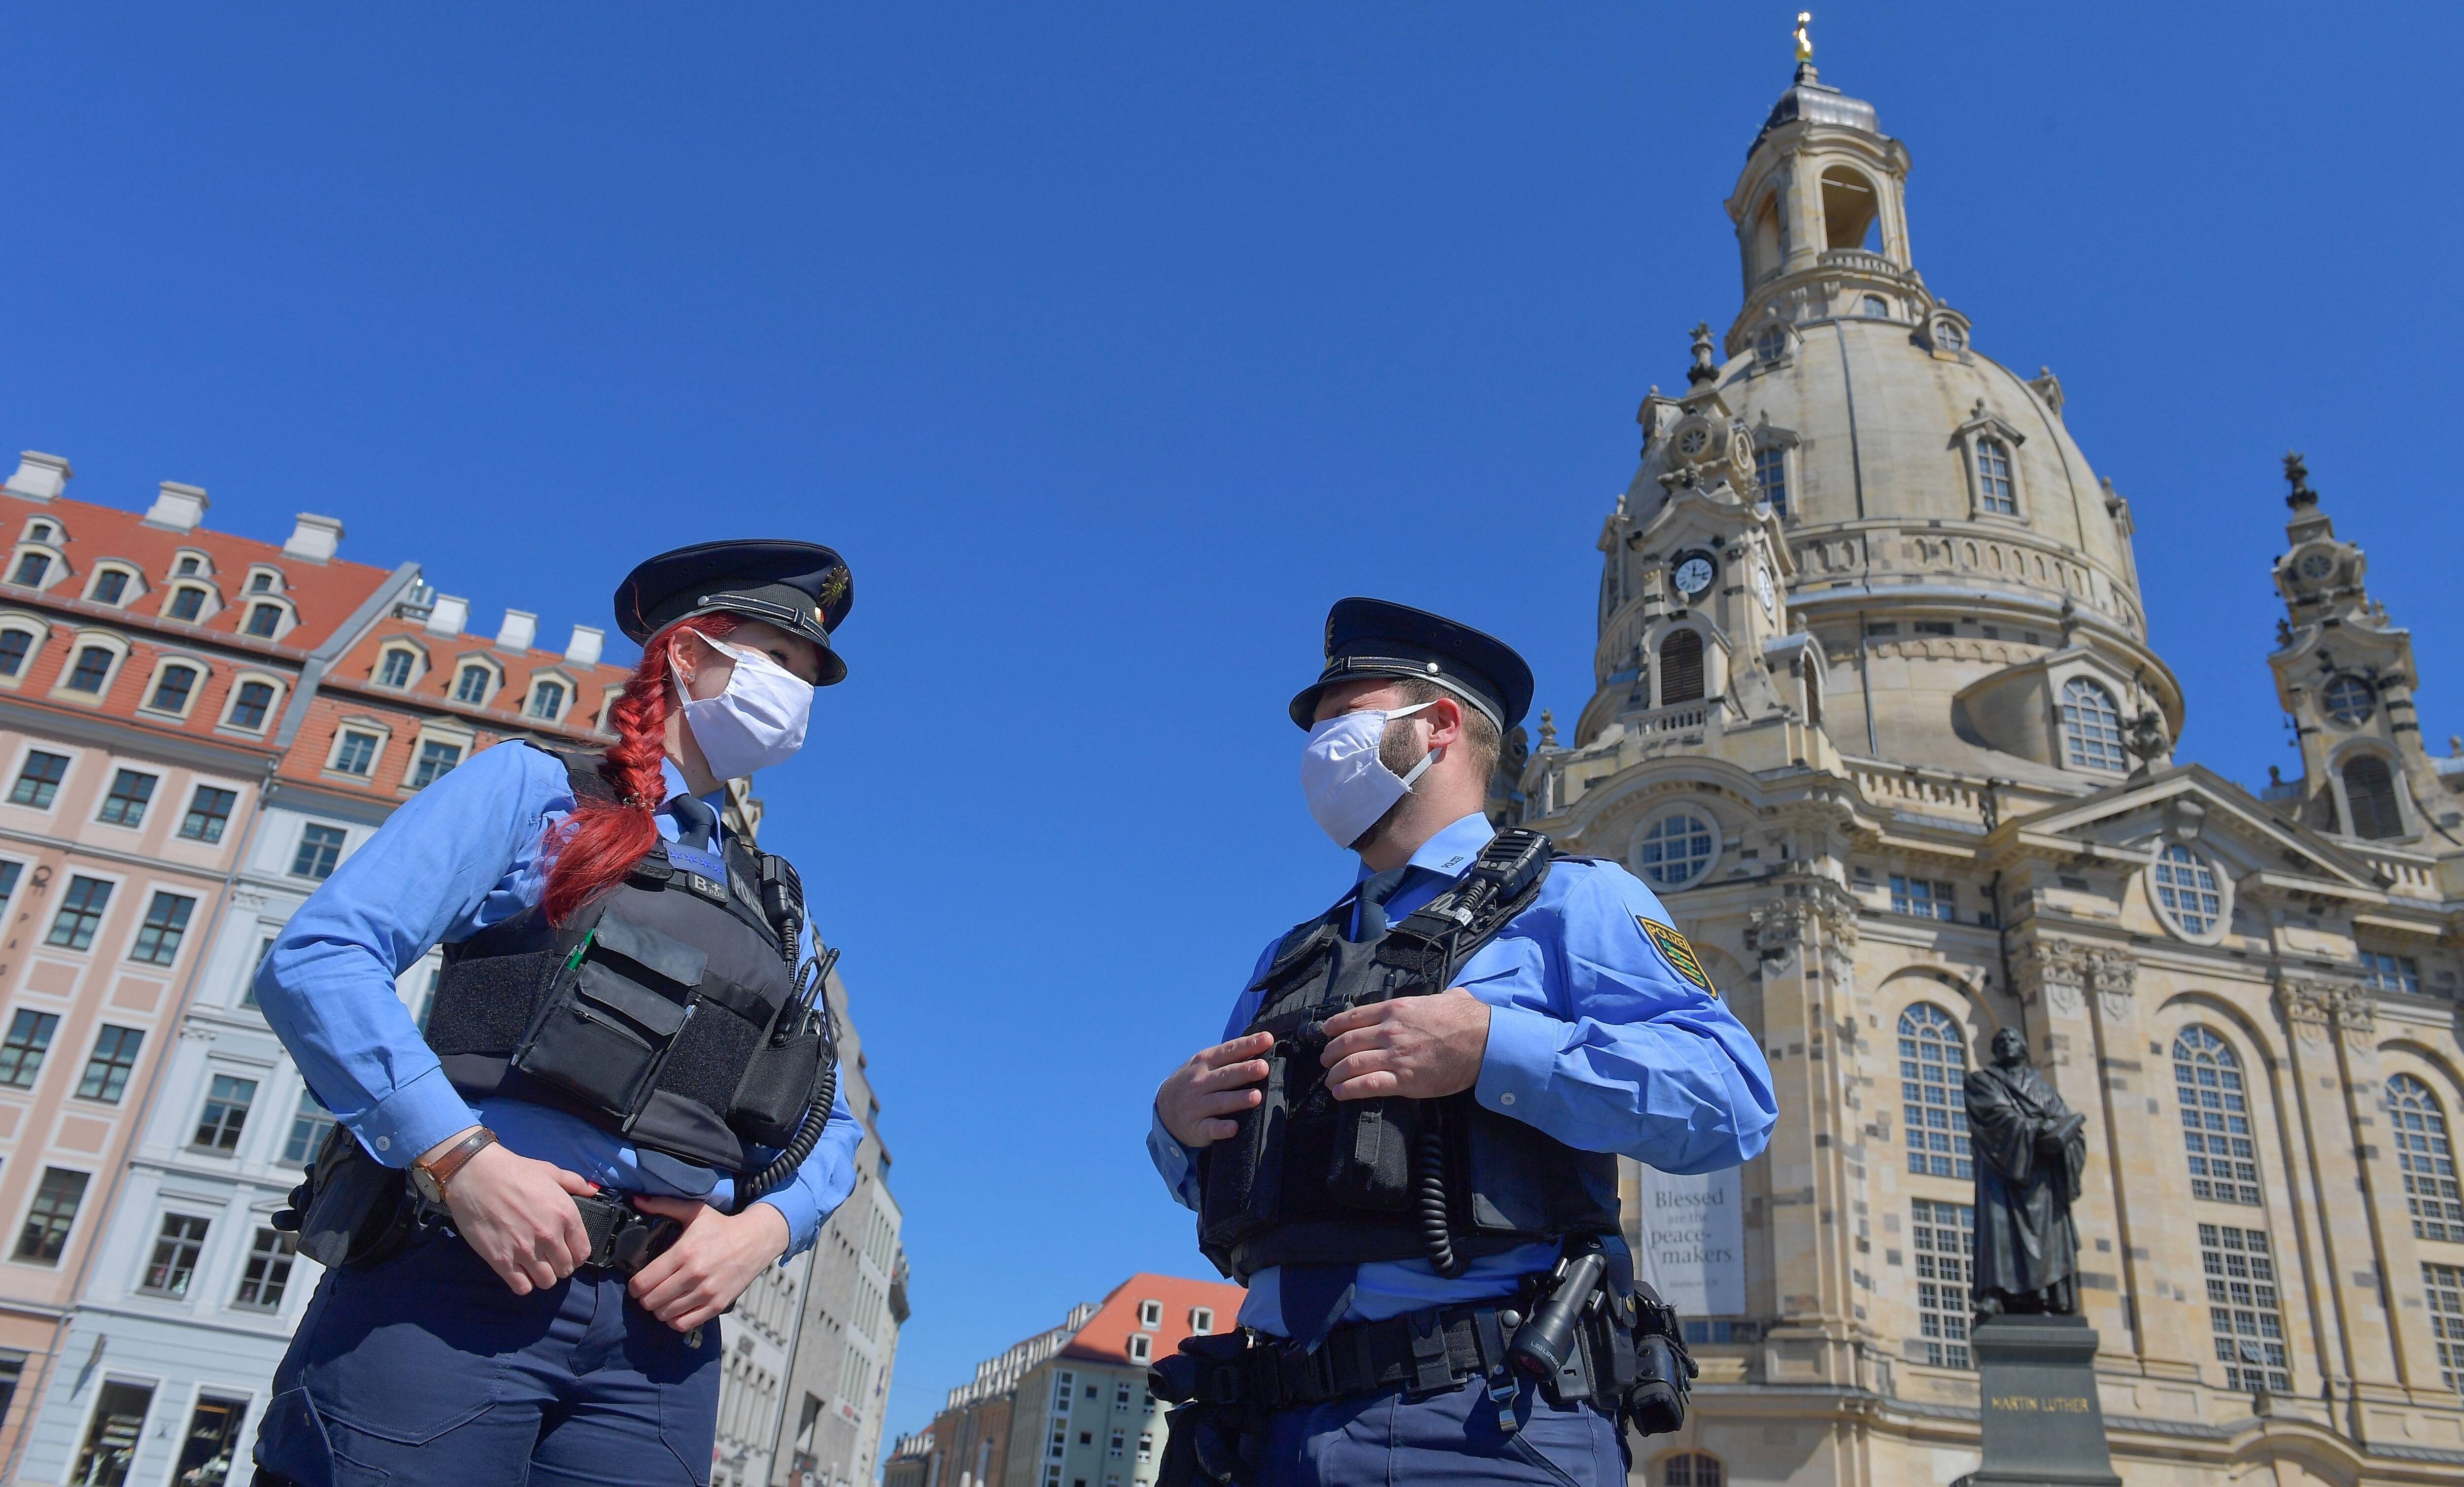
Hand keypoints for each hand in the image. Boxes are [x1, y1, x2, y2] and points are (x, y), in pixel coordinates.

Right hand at [437, 1138, 596, 1294]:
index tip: (568, 1252)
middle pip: (565, 1269)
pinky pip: (522, 1287)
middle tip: (549, 1258)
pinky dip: (523, 1284)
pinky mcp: (501, 1260)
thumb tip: (593, 1191)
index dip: (576, 1255)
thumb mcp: (550, 1171)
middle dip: (560, 1266)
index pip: (583, 1252)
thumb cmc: (513, 1171)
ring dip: (543, 1277)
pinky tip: (519, 1272)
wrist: (476, 1174)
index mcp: (565, 1214)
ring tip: (535, 1266)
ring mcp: (525, 1250)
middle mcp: (549, 1235)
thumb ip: (575, 1183)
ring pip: (546, 1282)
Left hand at [626, 1196, 790, 1332]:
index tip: (637, 1284)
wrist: (756, 1240)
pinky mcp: (717, 1304)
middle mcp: (694, 1274)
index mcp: (684, 1252)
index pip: (644, 1281)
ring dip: (659, 1309)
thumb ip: (663, 1205)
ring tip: (662, 1301)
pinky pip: (684, 1323)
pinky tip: (676, 1310)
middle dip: (645, 1298)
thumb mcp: (694, 1211)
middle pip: (651, 1300)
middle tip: (648, 1292)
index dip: (635, 1286)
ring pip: (665, 1314)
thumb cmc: (722, 1227)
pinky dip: (675, 1320)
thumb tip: (638, 1200)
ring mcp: (707, 1292)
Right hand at [1157, 1032, 1272, 1147]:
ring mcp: (1196, 1105)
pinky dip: (1221, 1128)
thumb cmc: (1196, 1081)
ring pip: (1220, 1101)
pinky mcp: (1196, 1128)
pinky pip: (1210, 1128)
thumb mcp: (1205, 1064)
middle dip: (1244, 1071)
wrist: (1164, 1109)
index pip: (1229, 1051)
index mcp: (1205, 1062)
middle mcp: (1199, 1082)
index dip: (1248, 1044)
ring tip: (1256, 1096)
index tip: (1267, 1039)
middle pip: (1226, 1075)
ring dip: (1237, 1099)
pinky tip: (1234, 1128)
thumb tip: (1265, 1044)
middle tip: (1263, 1067)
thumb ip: (1230, 1057)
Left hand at [1320, 989, 1489, 1100]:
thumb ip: (1436, 998)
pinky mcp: (1404, 1080)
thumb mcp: (1448, 997)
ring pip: (1351, 1065)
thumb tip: (1447, 995)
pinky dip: (1348, 1090)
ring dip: (1335, 1074)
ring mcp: (1394, 1056)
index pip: (1354, 1017)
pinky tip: (1340, 1093)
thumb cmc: (1470, 1019)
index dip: (1335, 1026)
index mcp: (1396, 1009)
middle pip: (1346, 1042)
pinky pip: (1366, 1085)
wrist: (1485, 1042)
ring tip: (1330, 1080)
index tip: (1327, 1032)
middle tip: (1326, 1060)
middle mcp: (1389, 1031)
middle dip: (1331, 1053)